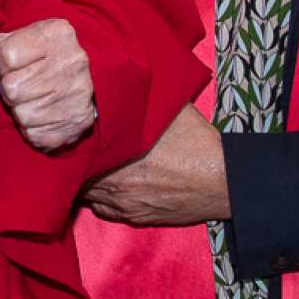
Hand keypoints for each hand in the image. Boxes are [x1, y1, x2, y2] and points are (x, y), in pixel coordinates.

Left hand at [0, 18, 95, 152]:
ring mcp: (81, 92)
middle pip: (13, 88)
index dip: (2, 65)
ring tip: (33, 98)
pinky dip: (32, 129)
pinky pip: (36, 135)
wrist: (66, 79)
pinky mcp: (81, 122)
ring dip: (20, 110)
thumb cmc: (25, 59)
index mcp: (56, 33)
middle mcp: (75, 60)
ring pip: (23, 114)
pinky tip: (43, 114)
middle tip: (23, 83)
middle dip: (10, 89)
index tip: (14, 64)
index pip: (8, 55)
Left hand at [84, 103, 228, 226]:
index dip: (74, 140)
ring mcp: (123, 203)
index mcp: (118, 153)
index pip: (78, 150)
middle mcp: (114, 182)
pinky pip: (103, 209)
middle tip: (79, 149)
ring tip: (91, 167)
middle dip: (77, 162)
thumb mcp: (170, 110)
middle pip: (78, 174)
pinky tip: (109, 185)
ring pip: (88, 194)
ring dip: (86, 181)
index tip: (74, 131)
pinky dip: (102, 198)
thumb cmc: (197, 143)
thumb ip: (143, 99)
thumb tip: (126, 81)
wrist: (224, 181)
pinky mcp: (135, 217)